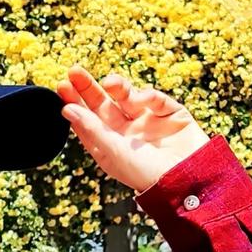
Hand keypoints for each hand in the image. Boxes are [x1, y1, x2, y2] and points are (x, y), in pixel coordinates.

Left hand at [57, 68, 208, 193]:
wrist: (188, 180)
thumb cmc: (146, 173)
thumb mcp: (113, 152)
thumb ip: (90, 128)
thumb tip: (65, 109)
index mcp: (111, 145)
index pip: (89, 121)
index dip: (76, 103)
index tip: (62, 85)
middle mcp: (128, 133)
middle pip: (104, 105)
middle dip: (90, 88)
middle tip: (74, 71)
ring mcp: (150, 122)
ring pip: (128, 97)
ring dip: (118, 87)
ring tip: (110, 83)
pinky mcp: (171, 115)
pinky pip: (156, 99)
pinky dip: (148, 96)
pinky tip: (143, 99)